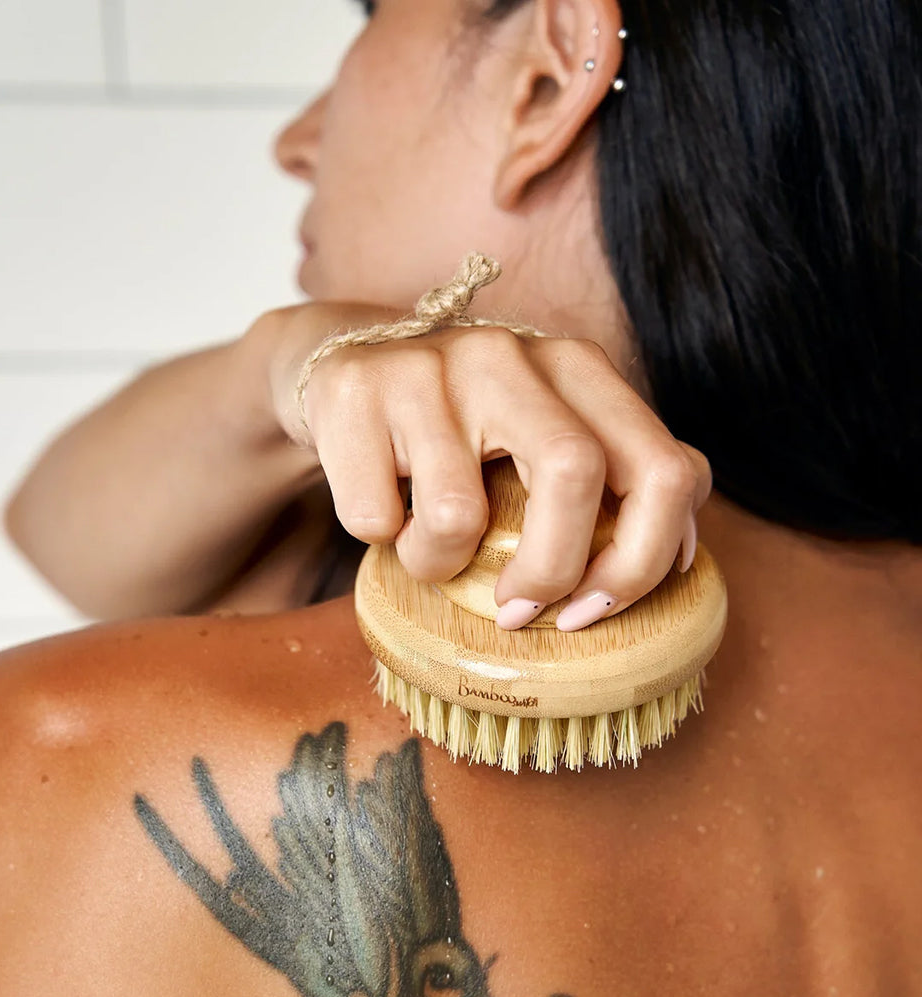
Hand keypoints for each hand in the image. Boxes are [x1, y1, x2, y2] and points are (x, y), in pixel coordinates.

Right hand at [265, 305, 711, 631]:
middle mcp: (510, 353)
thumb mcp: (547, 434)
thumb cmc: (462, 428)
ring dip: (437, 563)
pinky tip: (379, 505)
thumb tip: (678, 555)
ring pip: (456, 514)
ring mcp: (429, 366)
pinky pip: (375, 518)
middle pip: (574, 473)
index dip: (643, 562)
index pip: (663, 469)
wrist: (348, 373)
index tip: (592, 609)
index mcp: (577, 367)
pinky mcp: (356, 391)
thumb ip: (617, 479)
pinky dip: (380, 538)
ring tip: (424, 544)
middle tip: (517, 611)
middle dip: (551, 569)